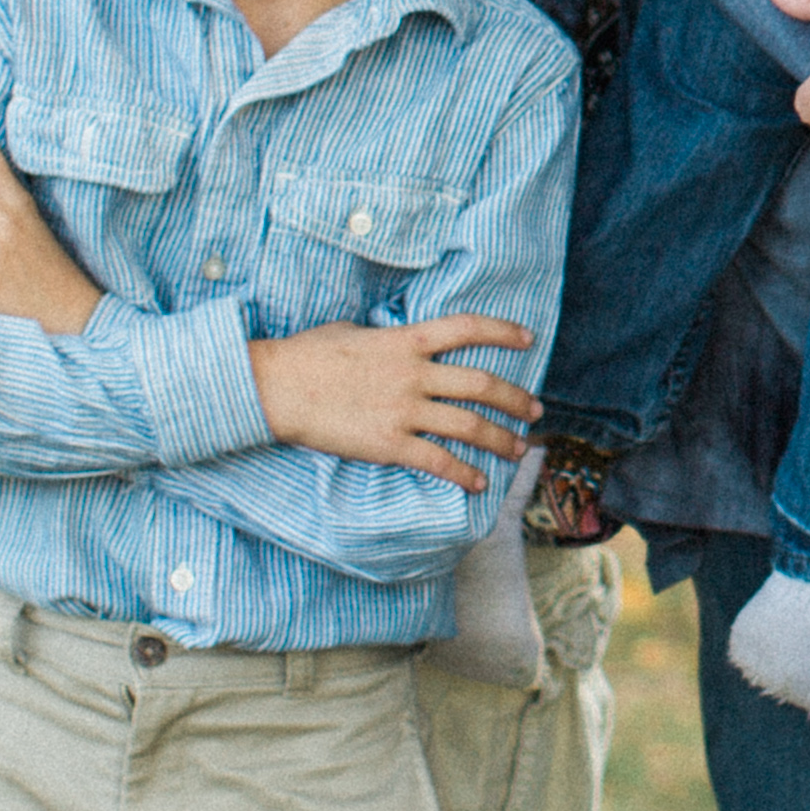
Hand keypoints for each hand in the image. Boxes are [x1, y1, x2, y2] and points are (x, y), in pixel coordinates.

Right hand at [246, 318, 538, 491]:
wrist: (274, 387)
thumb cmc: (307, 355)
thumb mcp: (353, 331)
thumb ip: (385, 337)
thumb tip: (395, 339)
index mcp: (407, 340)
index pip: (468, 328)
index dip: (503, 331)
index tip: (528, 339)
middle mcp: (414, 374)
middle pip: (482, 383)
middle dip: (516, 398)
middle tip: (536, 410)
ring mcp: (403, 410)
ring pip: (469, 425)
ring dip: (501, 438)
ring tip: (519, 449)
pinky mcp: (388, 444)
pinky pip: (437, 461)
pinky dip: (463, 473)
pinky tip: (478, 482)